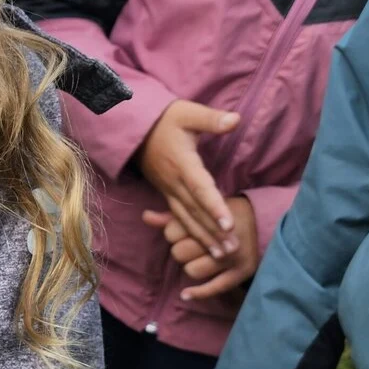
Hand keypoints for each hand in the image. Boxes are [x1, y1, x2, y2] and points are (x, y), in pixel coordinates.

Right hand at [138, 100, 241, 257]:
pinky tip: (203, 245)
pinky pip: (179, 217)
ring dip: (204, 238)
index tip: (229, 224)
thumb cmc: (163, 120)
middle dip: (213, 232)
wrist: (134, 130)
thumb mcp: (186, 112)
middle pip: (195, 211)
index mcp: (182, 163)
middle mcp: (174, 182)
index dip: (214, 206)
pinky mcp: (166, 193)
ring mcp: (168, 190)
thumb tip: (235, 120)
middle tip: (232, 251)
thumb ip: (211, 119)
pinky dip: (192, 233)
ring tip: (221, 256)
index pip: (200, 188)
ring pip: (187, 219)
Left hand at [143, 196, 258, 300]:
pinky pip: (214, 288)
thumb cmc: (224, 217)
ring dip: (192, 266)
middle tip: (193, 246)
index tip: (184, 233)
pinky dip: (198, 293)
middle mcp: (220, 239)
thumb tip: (145, 216)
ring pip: (193, 270)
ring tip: (201, 259)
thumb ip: (171, 217)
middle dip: (182, 250)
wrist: (264, 221)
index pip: (172, 233)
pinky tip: (185, 295)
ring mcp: (231, 258)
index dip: (174, 234)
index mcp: (208, 220)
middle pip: (179, 253)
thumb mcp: (200, 212)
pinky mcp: (241, 272)